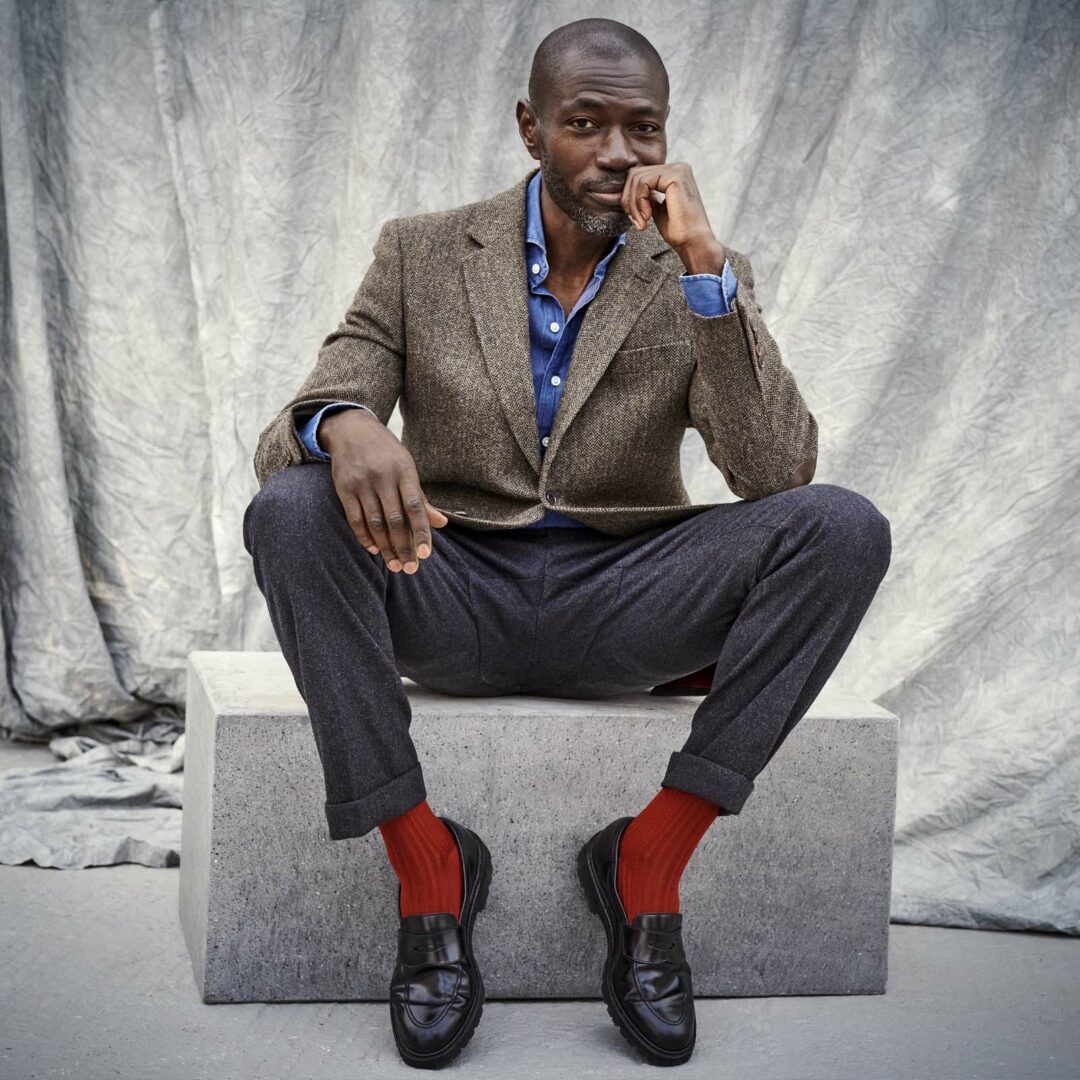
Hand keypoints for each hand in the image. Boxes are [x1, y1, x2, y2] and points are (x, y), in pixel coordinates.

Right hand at [320, 408, 447, 573]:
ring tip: (395, 565)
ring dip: (385, 547)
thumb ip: (421, 498)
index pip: (415, 507)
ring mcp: (362, 483)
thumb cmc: (386, 452)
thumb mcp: (407, 467)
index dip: (422, 532)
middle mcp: (383, 477)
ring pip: (375, 523)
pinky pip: (355, 518)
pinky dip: (364, 536)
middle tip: (410, 568)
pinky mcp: (344, 488)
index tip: (426, 555)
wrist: (351, 429)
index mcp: (404, 471)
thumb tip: (441, 523)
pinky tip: (374, 549)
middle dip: (404, 547)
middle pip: (395, 520)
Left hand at [620, 162, 725, 272]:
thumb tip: (628, 190)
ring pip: (637, 178)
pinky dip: (639, 201)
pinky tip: (648, 216)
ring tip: (642, 222)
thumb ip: (647, 196)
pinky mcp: (675, 176)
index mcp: (674, 174)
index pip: (640, 176)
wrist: (693, 242)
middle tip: (635, 221)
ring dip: (633, 204)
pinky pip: (644, 182)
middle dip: (629, 199)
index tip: (634, 218)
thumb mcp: (657, 209)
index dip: (630, 197)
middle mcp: (677, 167)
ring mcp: (677, 170)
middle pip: (636, 174)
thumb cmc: (678, 231)